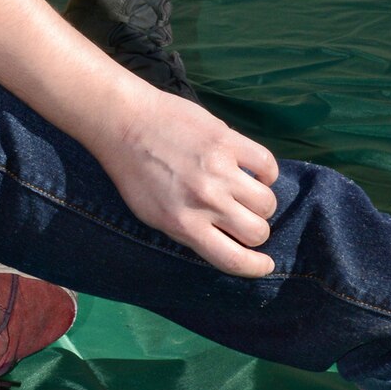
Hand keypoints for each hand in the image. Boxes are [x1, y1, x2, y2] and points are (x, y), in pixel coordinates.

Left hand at [95, 91, 280, 277]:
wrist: (123, 122)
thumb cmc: (133, 172)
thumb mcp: (152, 215)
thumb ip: (188, 232)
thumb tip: (223, 242)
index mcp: (184, 225)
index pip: (234, 260)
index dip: (256, 266)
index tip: (265, 263)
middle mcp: (206, 201)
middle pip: (257, 232)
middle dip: (255, 231)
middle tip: (244, 219)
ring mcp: (219, 169)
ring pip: (266, 202)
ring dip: (261, 203)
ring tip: (246, 194)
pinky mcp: (227, 140)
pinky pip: (267, 164)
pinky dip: (267, 172)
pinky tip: (253, 172)